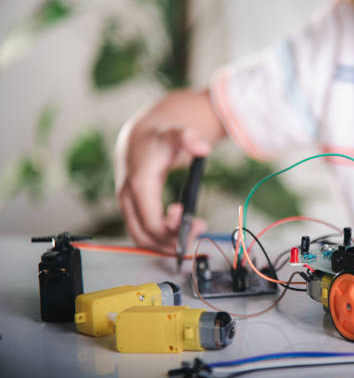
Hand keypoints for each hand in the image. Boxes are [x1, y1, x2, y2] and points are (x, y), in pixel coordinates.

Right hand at [115, 90, 224, 251]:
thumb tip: (204, 147)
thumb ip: (190, 138)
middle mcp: (128, 198)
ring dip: (167, 243)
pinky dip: (160, 239)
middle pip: (145, 236)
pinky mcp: (131, 211)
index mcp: (139, 184)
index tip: (197, 224)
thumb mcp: (176, 134)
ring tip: (191, 230)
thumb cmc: (159, 138)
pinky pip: (142, 234)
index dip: (175, 231)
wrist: (140, 138)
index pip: (152, 223)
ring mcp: (127, 206)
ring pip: (142, 239)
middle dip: (173, 241)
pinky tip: (179, 229)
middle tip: (197, 230)